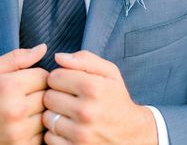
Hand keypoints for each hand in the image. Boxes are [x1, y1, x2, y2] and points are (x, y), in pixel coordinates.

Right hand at [0, 44, 47, 144]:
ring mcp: (18, 133)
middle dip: (42, 94)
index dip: (37, 77)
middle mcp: (14, 111)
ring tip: (25, 112)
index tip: (27, 82)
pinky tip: (24, 127)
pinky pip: (44, 135)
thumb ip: (18, 58)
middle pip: (48, 95)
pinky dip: (38, 131)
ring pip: (48, 114)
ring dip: (41, 113)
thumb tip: (43, 48)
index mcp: (8, 87)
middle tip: (27, 98)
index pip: (44, 76)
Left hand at [43, 51, 157, 144]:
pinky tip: (69, 128)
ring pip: (46, 118)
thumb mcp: (109, 72)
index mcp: (94, 87)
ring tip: (69, 113)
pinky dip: (56, 133)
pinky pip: (49, 137)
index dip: (60, 77)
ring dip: (55, 114)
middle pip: (48, 97)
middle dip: (56, 95)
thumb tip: (58, 57)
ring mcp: (80, 134)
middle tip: (69, 98)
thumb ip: (85, 59)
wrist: (132, 134)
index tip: (69, 82)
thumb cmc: (117, 98)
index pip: (55, 76)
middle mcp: (86, 111)